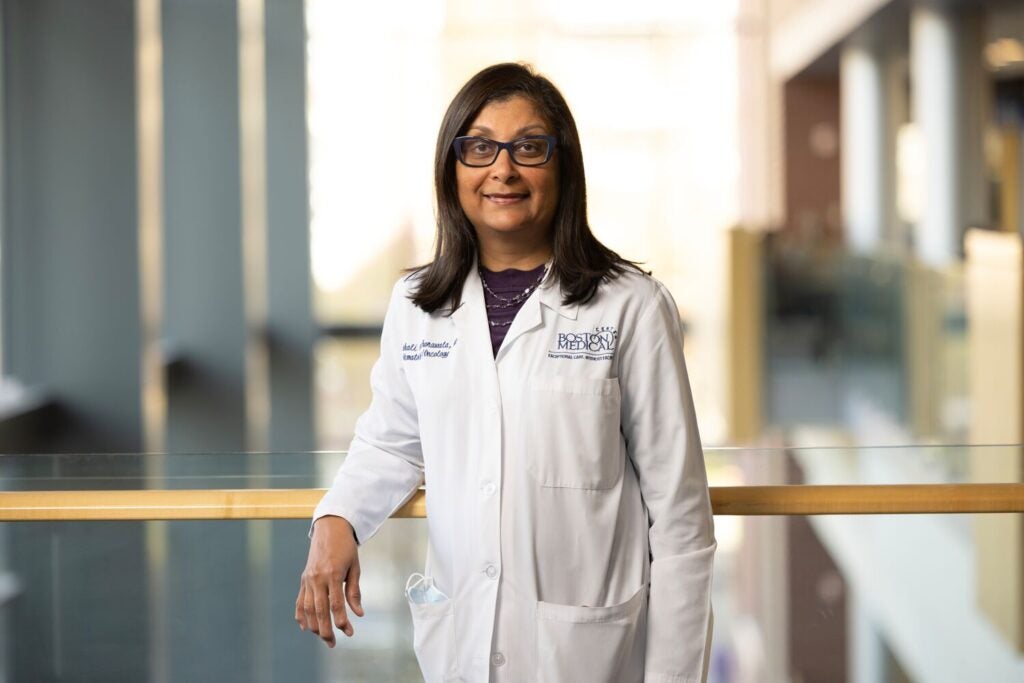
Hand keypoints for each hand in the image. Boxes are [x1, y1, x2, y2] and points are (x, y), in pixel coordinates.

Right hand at [296, 515, 363, 647]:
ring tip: (323, 637)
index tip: (349, 632)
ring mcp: (308, 579)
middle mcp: (317, 578)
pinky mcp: (303, 579)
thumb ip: (354, 591)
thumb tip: (358, 613)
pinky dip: (301, 616)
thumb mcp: (355, 567)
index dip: (341, 621)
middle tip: (333, 643)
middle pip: (319, 610)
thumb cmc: (345, 547)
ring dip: (314, 626)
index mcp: (333, 574)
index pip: (336, 604)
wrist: (329, 529)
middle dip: (325, 630)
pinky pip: (299, 601)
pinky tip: (305, 627)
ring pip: (307, 609)